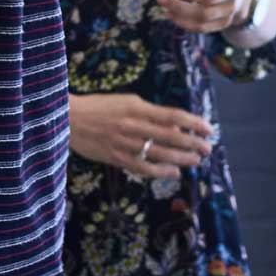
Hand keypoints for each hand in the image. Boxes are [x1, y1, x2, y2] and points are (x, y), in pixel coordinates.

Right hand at [67, 93, 214, 180]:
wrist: (67, 119)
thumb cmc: (98, 107)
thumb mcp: (124, 102)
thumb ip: (147, 111)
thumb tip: (172, 123)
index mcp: (137, 107)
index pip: (173, 116)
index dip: (194, 123)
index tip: (208, 128)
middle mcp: (134, 125)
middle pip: (171, 136)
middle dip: (193, 143)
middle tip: (208, 148)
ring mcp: (125, 143)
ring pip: (161, 153)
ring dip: (182, 158)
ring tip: (196, 160)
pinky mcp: (117, 158)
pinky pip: (144, 168)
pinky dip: (161, 172)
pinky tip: (174, 173)